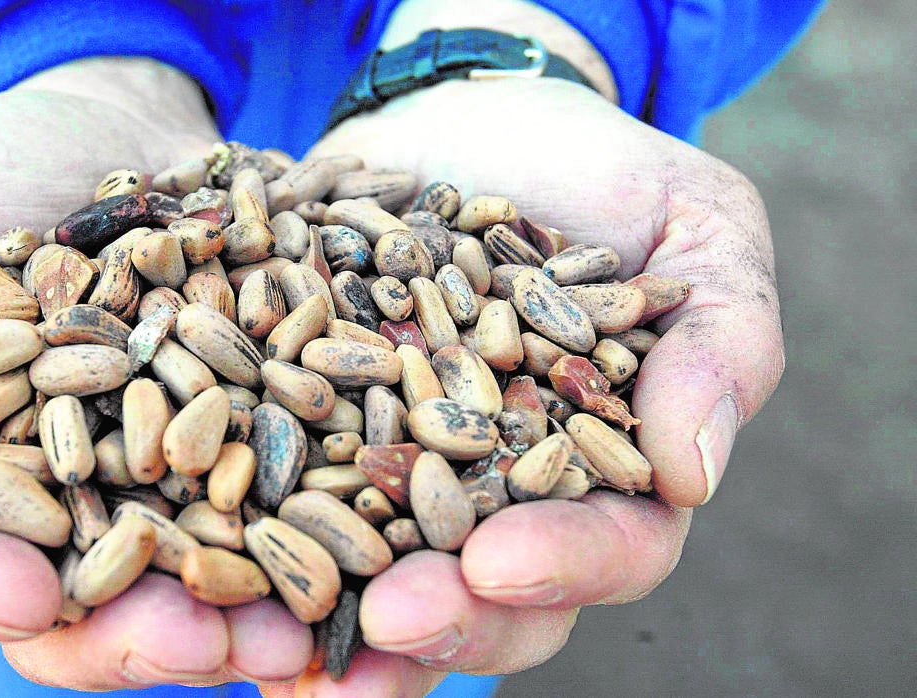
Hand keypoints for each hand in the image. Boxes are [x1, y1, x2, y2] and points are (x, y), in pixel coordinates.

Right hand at [0, 58, 314, 689]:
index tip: (25, 595)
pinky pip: (284, 505)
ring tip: (293, 638)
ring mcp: (162, 481)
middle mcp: (60, 503)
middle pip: (84, 602)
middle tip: (195, 644)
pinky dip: (316, 537)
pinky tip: (356, 560)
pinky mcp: (249, 442)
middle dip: (137, 634)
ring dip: (244, 618)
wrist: (107, 114)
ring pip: (193, 581)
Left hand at [278, 75, 782, 693]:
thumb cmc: (606, 172)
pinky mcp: (317, 431)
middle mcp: (501, 494)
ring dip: (331, 623)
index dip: (560, 565)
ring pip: (376, 577)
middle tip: (389, 623)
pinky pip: (280, 497)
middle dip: (440, 618)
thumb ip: (721, 344)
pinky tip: (202, 559)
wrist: (470, 114)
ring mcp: (402, 469)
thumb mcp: (700, 227)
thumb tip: (693, 475)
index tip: (500, 560)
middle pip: (484, 594)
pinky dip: (247, 535)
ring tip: (278, 654)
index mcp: (605, 470)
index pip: (607, 546)